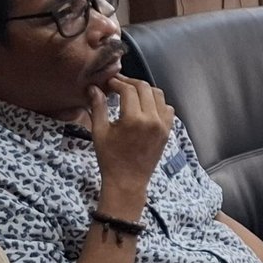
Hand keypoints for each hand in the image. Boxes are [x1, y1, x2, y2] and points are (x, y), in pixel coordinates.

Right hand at [88, 77, 174, 213]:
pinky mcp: (168, 132)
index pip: (128, 89)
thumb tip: (94, 88)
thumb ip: (98, 106)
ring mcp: (163, 126)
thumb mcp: (100, 131)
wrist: (127, 181)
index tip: (109, 82)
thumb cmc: (110, 159)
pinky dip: (158, 103)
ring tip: (132, 92)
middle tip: (119, 83)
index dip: (117, 82)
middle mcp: (152, 120)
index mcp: (134, 119)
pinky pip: (168, 109)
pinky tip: (146, 106)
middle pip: (145, 88)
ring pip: (159, 95)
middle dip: (131, 82)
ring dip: (146, 90)